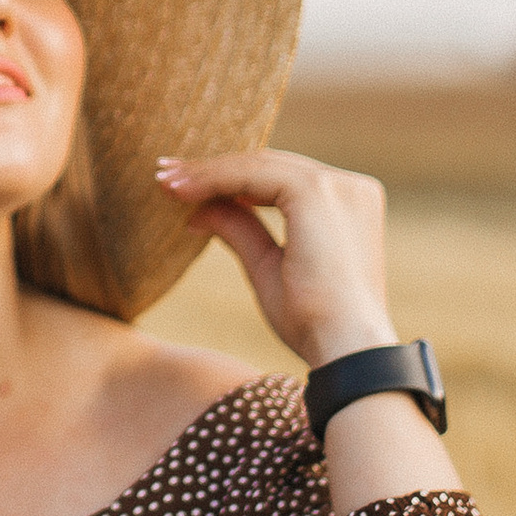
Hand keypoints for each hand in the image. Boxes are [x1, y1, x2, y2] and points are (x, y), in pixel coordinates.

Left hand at [155, 147, 397, 369]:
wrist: (344, 350)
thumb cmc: (313, 322)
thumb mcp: (267, 268)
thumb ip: (240, 231)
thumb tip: (197, 210)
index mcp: (348, 205)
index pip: (280, 180)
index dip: (230, 179)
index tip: (183, 187)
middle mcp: (349, 188)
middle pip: (269, 166)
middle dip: (213, 169)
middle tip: (165, 174)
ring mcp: (338, 187)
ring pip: (260, 165)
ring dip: (208, 172)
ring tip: (165, 182)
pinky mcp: (318, 193)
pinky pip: (256, 174)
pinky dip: (216, 178)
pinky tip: (181, 190)